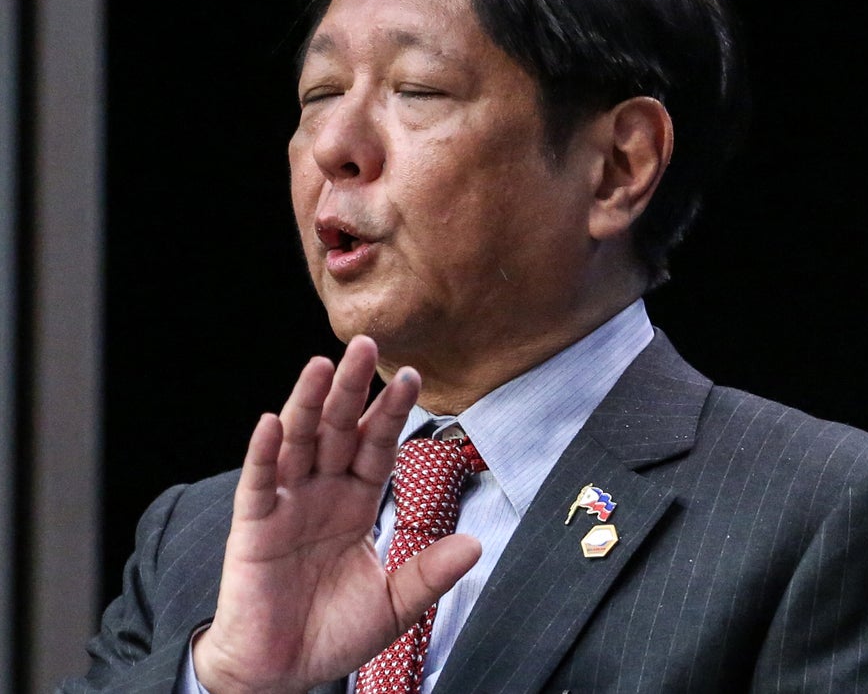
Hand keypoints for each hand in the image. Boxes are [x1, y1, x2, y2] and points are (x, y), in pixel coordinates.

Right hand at [192, 335, 481, 693]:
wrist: (281, 673)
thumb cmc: (332, 633)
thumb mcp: (393, 604)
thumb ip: (429, 573)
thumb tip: (476, 545)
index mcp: (356, 503)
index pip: (377, 446)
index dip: (391, 413)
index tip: (413, 376)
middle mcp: (321, 493)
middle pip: (338, 430)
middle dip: (352, 389)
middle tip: (366, 344)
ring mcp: (285, 506)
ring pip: (297, 442)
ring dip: (308, 403)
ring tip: (322, 366)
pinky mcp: (252, 528)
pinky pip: (259, 484)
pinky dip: (264, 453)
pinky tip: (271, 421)